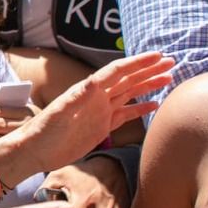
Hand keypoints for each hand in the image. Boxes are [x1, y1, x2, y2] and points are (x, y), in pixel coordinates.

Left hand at [22, 53, 171, 172]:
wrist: (35, 151)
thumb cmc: (44, 131)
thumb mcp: (60, 113)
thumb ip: (77, 98)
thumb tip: (94, 80)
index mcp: (89, 90)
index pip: (118, 71)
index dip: (138, 63)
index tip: (158, 56)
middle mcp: (97, 97)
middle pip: (128, 79)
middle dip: (149, 70)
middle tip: (172, 61)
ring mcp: (101, 112)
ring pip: (130, 93)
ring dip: (148, 85)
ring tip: (169, 77)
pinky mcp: (102, 127)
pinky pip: (126, 114)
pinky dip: (141, 109)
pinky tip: (155, 104)